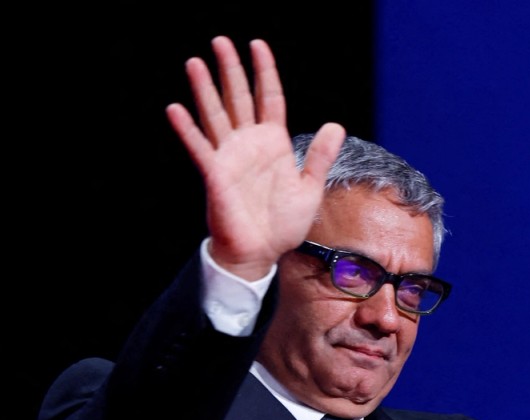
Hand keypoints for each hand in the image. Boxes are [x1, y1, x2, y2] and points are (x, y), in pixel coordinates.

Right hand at [165, 38, 344, 279]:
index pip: (269, 99)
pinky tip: (175, 109)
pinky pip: (200, 147)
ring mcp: (230, 156)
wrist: (263, 251)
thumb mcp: (310, 187)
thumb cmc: (284, 223)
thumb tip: (335, 124)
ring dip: (204, 89)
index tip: (258, 45)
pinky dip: (188, 129)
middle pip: (238, 98)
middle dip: (230, 70)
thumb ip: (321, 156)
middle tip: (220, 40)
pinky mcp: (216, 174)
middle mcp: (249, 144)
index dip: (264, 72)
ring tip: (195, 62)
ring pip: (215, 115)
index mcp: (273, 143)